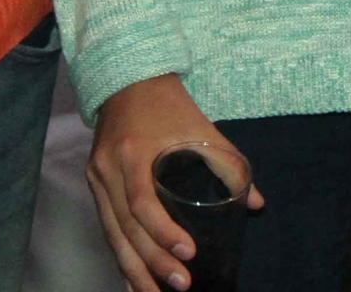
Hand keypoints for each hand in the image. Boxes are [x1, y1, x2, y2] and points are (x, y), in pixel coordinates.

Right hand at [87, 74, 260, 291]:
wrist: (129, 79)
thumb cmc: (170, 106)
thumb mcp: (203, 129)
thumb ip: (229, 165)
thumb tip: (256, 205)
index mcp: (134, 151)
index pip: (141, 202)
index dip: (163, 232)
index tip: (188, 253)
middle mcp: (109, 167)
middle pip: (126, 226)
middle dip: (152, 261)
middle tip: (181, 284)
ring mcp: (97, 176)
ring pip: (112, 234)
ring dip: (134, 270)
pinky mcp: (94, 182)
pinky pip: (106, 227)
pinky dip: (120, 256)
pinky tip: (131, 281)